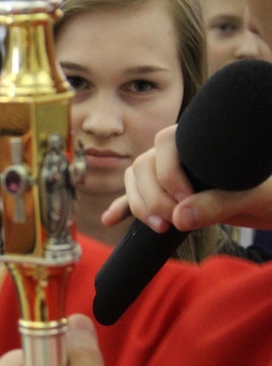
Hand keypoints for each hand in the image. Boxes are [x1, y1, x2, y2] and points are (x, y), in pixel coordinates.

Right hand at [102, 125, 271, 231]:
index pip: (165, 144)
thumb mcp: (253, 197)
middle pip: (143, 166)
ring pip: (135, 181)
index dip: (168, 174)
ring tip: (160, 226)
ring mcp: (169, 173)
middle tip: (176, 222)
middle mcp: (180, 152)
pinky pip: (136, 197)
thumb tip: (179, 216)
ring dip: (138, 204)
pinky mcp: (166, 194)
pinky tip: (112, 219)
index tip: (185, 201)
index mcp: (200, 139)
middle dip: (153, 197)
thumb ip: (218, 205)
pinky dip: (123, 208)